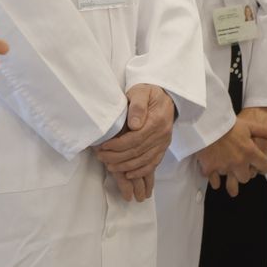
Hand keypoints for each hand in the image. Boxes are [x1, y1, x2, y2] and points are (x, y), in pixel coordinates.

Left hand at [96, 85, 175, 201]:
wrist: (165, 96)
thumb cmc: (149, 93)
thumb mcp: (141, 92)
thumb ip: (138, 106)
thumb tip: (134, 124)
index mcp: (157, 120)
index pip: (135, 139)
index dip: (117, 145)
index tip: (103, 146)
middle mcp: (162, 134)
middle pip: (137, 151)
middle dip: (117, 157)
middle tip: (101, 157)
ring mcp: (164, 142)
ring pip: (144, 160)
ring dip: (125, 166)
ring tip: (110, 166)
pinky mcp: (163, 147)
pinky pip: (153, 163)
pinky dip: (141, 171)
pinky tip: (128, 174)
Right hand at [197, 107, 266, 193]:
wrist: (207, 123)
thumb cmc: (229, 123)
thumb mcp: (249, 125)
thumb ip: (265, 131)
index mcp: (250, 153)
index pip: (264, 166)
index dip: (263, 167)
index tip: (259, 167)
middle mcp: (239, 163)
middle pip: (245, 178)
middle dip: (244, 174)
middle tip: (241, 169)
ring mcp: (224, 167)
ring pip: (230, 180)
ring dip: (229, 175)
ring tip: (228, 173)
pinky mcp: (210, 169)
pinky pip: (214, 180)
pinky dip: (214, 178)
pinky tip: (215, 175)